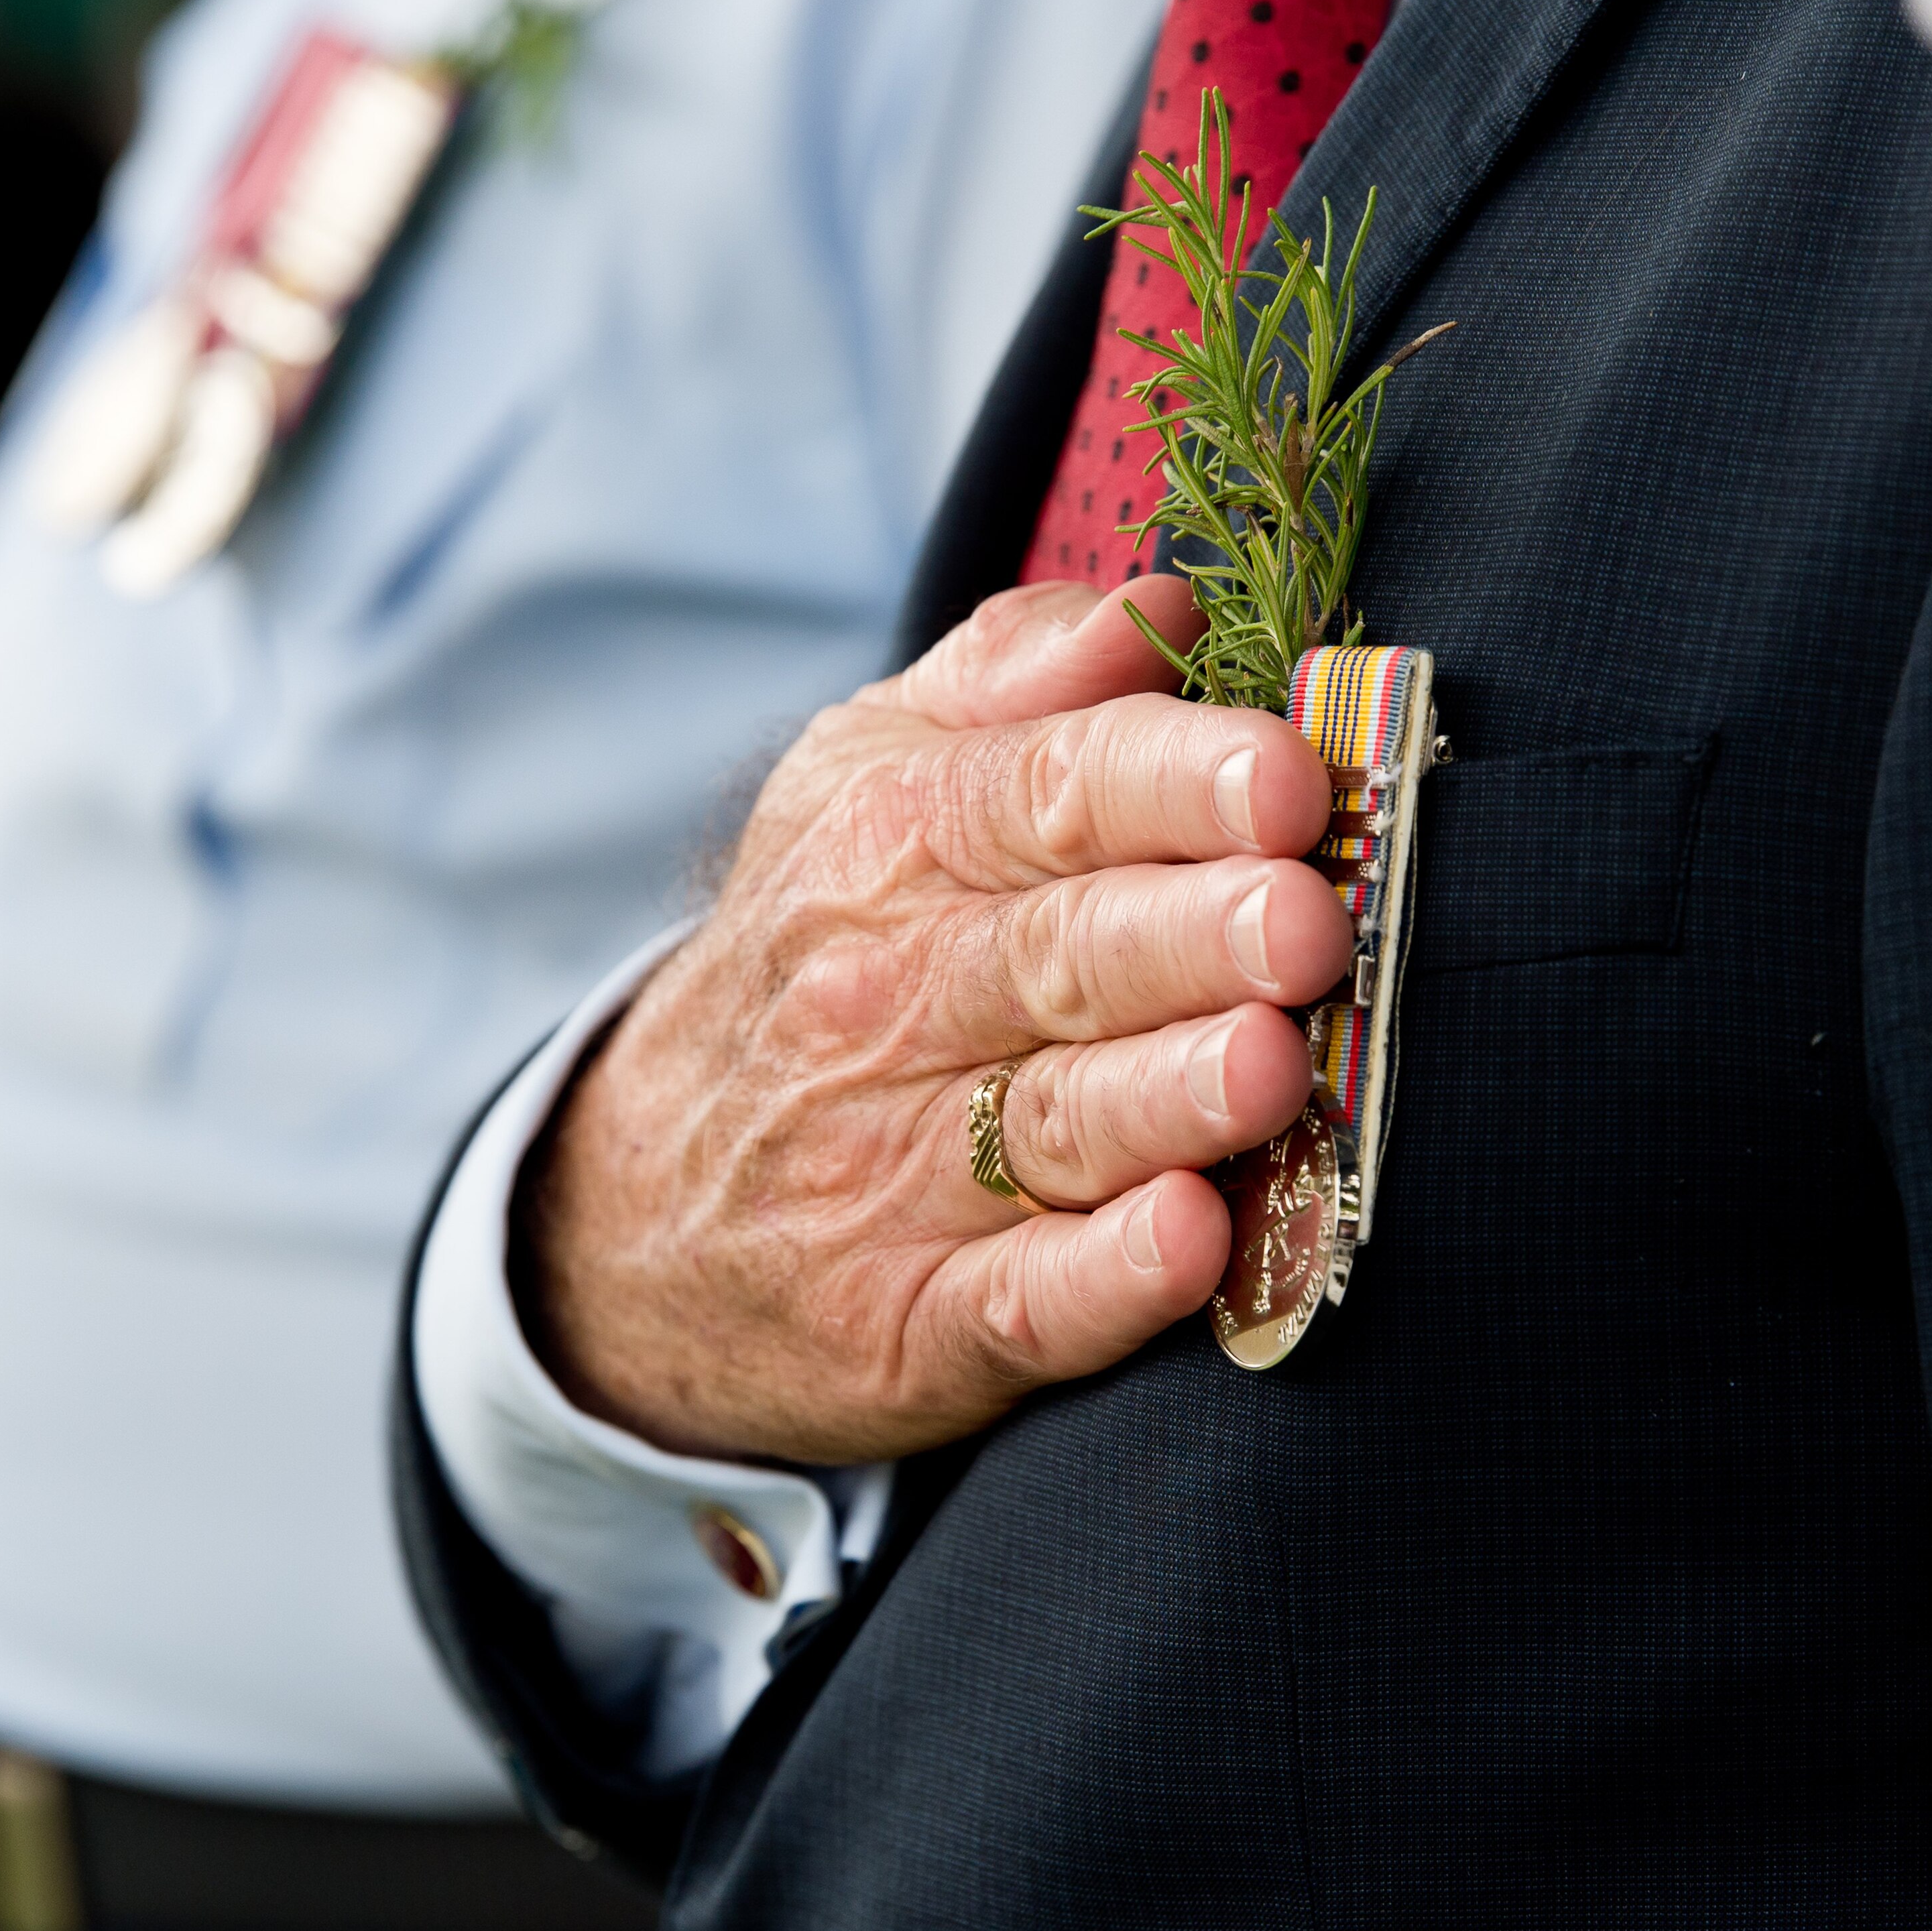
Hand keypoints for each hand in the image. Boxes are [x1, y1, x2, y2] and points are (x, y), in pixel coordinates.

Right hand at [518, 576, 1347, 1464]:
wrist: (627, 1218)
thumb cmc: (819, 964)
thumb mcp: (863, 787)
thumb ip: (1018, 692)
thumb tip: (1163, 607)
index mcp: (890, 850)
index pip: (1040, 794)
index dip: (1167, 782)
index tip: (1283, 778)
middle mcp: (884, 1005)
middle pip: (1055, 956)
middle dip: (1186, 935)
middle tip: (1304, 921)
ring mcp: (892, 1175)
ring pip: (1048, 1126)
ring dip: (1162, 1096)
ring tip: (1268, 1065)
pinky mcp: (910, 1323)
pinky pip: (1018, 1299)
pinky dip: (1103, 1276)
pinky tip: (1188, 1238)